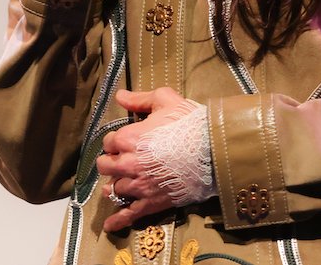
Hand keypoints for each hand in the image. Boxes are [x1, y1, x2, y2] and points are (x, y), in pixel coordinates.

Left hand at [96, 87, 193, 232]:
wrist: (214, 149)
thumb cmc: (190, 122)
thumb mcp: (166, 100)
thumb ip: (140, 99)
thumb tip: (120, 96)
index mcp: (129, 138)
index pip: (109, 142)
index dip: (115, 140)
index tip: (123, 140)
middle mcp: (129, 164)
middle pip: (106, 166)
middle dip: (110, 162)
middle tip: (119, 161)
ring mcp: (140, 185)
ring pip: (115, 189)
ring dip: (115, 186)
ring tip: (116, 185)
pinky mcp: (152, 202)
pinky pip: (130, 214)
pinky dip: (118, 220)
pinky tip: (110, 225)